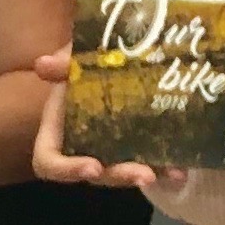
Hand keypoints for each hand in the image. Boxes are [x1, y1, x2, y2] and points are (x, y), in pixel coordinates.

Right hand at [25, 50, 177, 195]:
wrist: (123, 47)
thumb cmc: (90, 56)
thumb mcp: (78, 54)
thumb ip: (63, 60)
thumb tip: (42, 64)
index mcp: (59, 128)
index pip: (49, 161)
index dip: (66, 170)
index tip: (93, 167)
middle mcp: (81, 145)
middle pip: (94, 174)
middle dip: (120, 177)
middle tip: (145, 175)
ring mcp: (109, 149)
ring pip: (123, 173)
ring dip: (146, 176)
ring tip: (173, 173)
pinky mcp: (135, 147)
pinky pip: (147, 164)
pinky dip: (164, 168)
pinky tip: (181, 167)